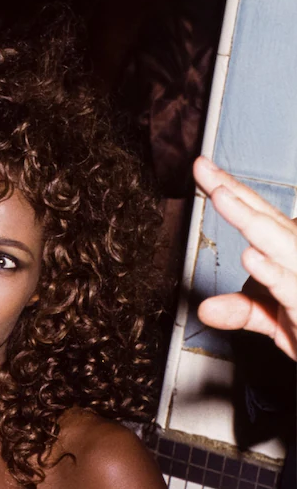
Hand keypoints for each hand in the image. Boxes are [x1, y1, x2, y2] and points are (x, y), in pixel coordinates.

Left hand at [195, 156, 296, 361]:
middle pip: (266, 222)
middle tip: (207, 176)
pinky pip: (289, 286)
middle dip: (236, 197)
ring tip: (222, 199)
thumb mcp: (273, 321)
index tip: (200, 168)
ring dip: (251, 223)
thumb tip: (205, 308)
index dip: (229, 190)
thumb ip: (241, 311)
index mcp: (287, 252)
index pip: (257, 216)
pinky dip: (272, 273)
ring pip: (280, 244)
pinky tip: (253, 257)